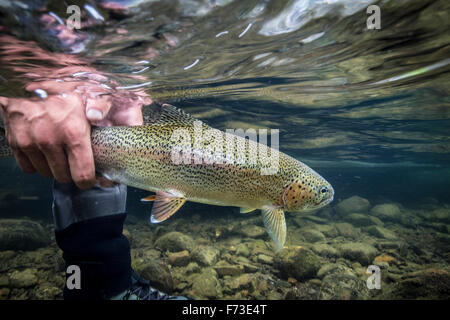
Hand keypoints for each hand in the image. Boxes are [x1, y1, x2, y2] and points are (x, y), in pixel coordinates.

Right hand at [0, 78, 149, 188]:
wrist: (23, 80)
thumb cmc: (62, 88)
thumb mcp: (89, 92)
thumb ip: (102, 105)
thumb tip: (97, 116)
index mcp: (73, 131)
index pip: (82, 175)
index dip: (88, 180)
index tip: (90, 178)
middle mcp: (50, 139)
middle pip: (64, 177)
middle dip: (72, 172)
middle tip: (76, 161)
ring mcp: (29, 142)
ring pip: (46, 173)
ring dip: (54, 167)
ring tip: (61, 152)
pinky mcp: (15, 142)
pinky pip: (28, 167)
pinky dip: (37, 163)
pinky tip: (44, 150)